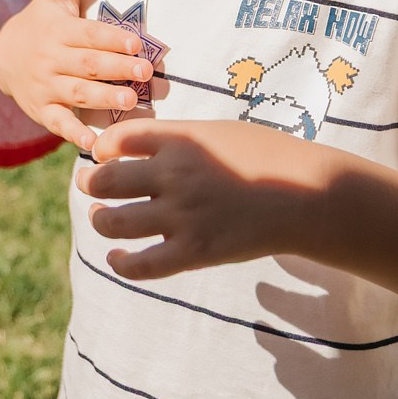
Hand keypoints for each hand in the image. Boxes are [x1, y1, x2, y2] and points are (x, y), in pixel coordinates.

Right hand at [0, 0, 154, 150]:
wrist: (2, 56)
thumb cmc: (41, 22)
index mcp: (59, 30)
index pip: (88, 34)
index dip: (111, 38)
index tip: (136, 42)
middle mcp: (51, 59)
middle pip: (87, 65)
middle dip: (117, 69)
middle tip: (145, 73)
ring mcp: (46, 86)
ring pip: (78, 93)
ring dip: (105, 99)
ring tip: (132, 103)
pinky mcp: (42, 110)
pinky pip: (59, 123)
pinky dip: (75, 134)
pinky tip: (96, 144)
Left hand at [80, 117, 331, 278]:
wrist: (307, 195)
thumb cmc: (266, 156)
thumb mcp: (218, 132)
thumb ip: (177, 138)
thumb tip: (137, 146)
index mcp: (181, 140)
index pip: (116, 139)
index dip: (101, 148)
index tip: (104, 154)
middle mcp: (175, 175)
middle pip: (104, 181)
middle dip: (90, 182)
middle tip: (91, 184)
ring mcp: (183, 216)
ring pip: (112, 223)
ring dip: (99, 219)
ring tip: (102, 216)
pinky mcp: (195, 252)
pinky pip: (140, 266)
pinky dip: (120, 262)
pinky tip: (117, 256)